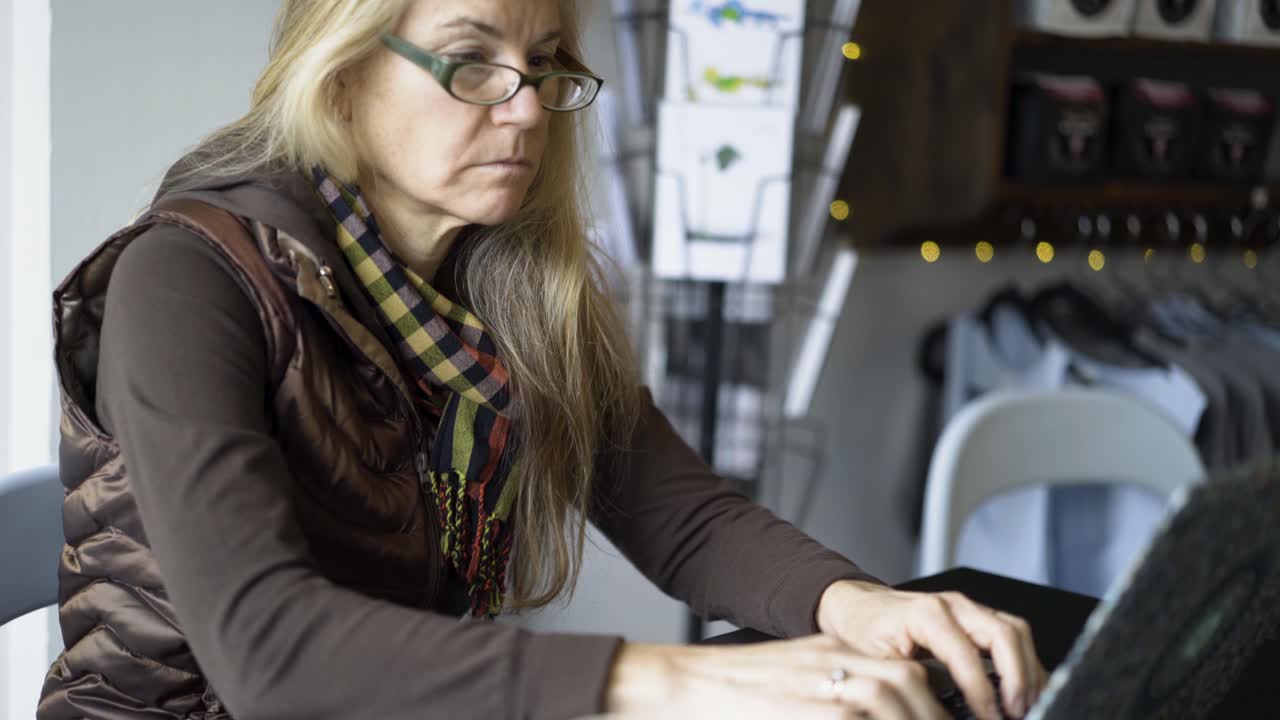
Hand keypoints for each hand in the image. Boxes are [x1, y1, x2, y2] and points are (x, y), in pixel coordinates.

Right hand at [605, 635, 948, 718]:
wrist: (680, 684)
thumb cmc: (730, 692)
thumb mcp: (791, 678)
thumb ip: (829, 690)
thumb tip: (870, 705)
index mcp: (829, 653)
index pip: (900, 668)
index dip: (932, 698)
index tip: (950, 717)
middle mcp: (827, 662)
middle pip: (903, 678)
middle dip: (932, 711)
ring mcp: (815, 683)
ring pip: (887, 694)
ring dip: (913, 715)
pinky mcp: (802, 706)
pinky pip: (847, 713)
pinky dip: (875, 719)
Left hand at [816, 581, 1048, 719]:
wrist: (856, 606)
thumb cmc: (862, 630)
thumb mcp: (877, 662)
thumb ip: (908, 685)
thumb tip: (934, 712)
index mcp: (925, 614)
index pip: (966, 654)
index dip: (982, 691)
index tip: (991, 718)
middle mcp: (952, 605)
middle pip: (1004, 634)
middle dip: (1018, 678)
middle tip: (1018, 712)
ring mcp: (967, 608)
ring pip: (1015, 632)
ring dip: (1028, 670)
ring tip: (1025, 705)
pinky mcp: (975, 617)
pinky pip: (1011, 634)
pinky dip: (1023, 662)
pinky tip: (1023, 689)